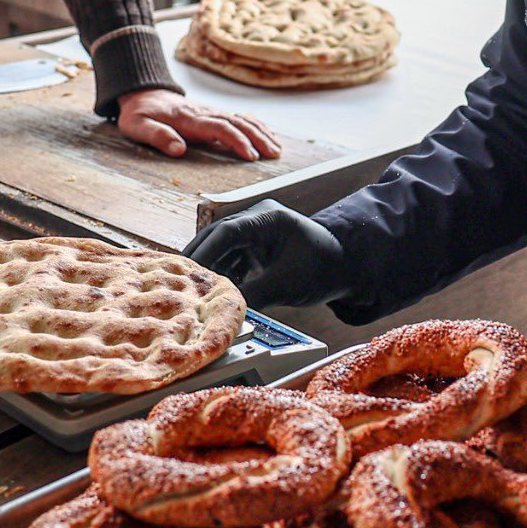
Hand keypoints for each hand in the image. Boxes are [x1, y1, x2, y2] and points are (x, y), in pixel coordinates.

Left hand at [116, 88, 281, 161]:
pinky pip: (239, 117)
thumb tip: (179, 150)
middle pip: (237, 123)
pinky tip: (267, 135)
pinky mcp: (212, 114)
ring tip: (276, 149)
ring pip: (242, 119)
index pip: (219, 128)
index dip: (237, 141)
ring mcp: (210, 112)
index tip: (250, 156)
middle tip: (273, 154)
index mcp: (188, 118)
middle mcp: (203, 113)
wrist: (142, 93)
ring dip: (261, 132)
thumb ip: (157, 136)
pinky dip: (256, 125)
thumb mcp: (137, 126)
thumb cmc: (139, 113)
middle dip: (258, 138)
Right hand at [184, 200, 345, 307]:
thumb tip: (225, 309)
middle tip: (178, 282)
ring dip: (210, 269)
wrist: (348, 267)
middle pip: (217, 237)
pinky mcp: (258, 248)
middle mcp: (258, 220)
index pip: (225, 232)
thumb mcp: (287, 284)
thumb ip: (253, 295)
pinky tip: (215, 291)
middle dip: (199, 260)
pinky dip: (223, 274)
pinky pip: (232, 259)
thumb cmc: (325, 268)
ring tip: (192, 290)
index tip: (187, 272)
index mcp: (267, 218)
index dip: (204, 253)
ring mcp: (257, 233)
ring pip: (222, 249)